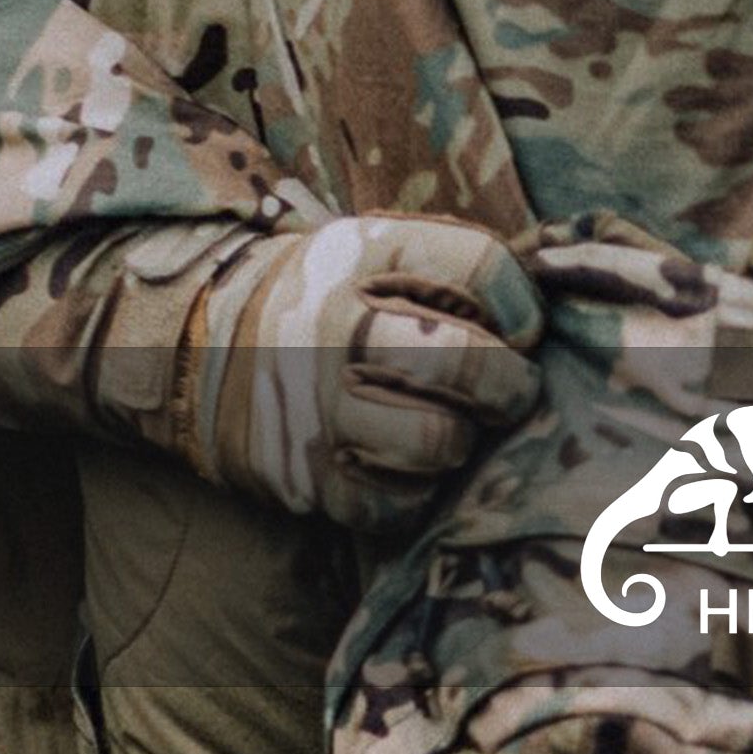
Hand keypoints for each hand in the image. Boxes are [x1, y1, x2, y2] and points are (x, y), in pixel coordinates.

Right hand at [185, 217, 542, 531]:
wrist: (201, 343)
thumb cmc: (332, 300)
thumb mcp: (378, 249)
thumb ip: (461, 267)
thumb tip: (551, 315)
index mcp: (366, 253)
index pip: (484, 268)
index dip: (524, 308)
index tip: (522, 331)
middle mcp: (338, 324)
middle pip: (467, 360)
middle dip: (510, 385)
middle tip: (509, 391)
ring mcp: (318, 403)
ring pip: (438, 440)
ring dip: (460, 442)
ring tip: (452, 430)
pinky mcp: (305, 474)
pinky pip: (396, 504)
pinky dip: (414, 493)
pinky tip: (405, 466)